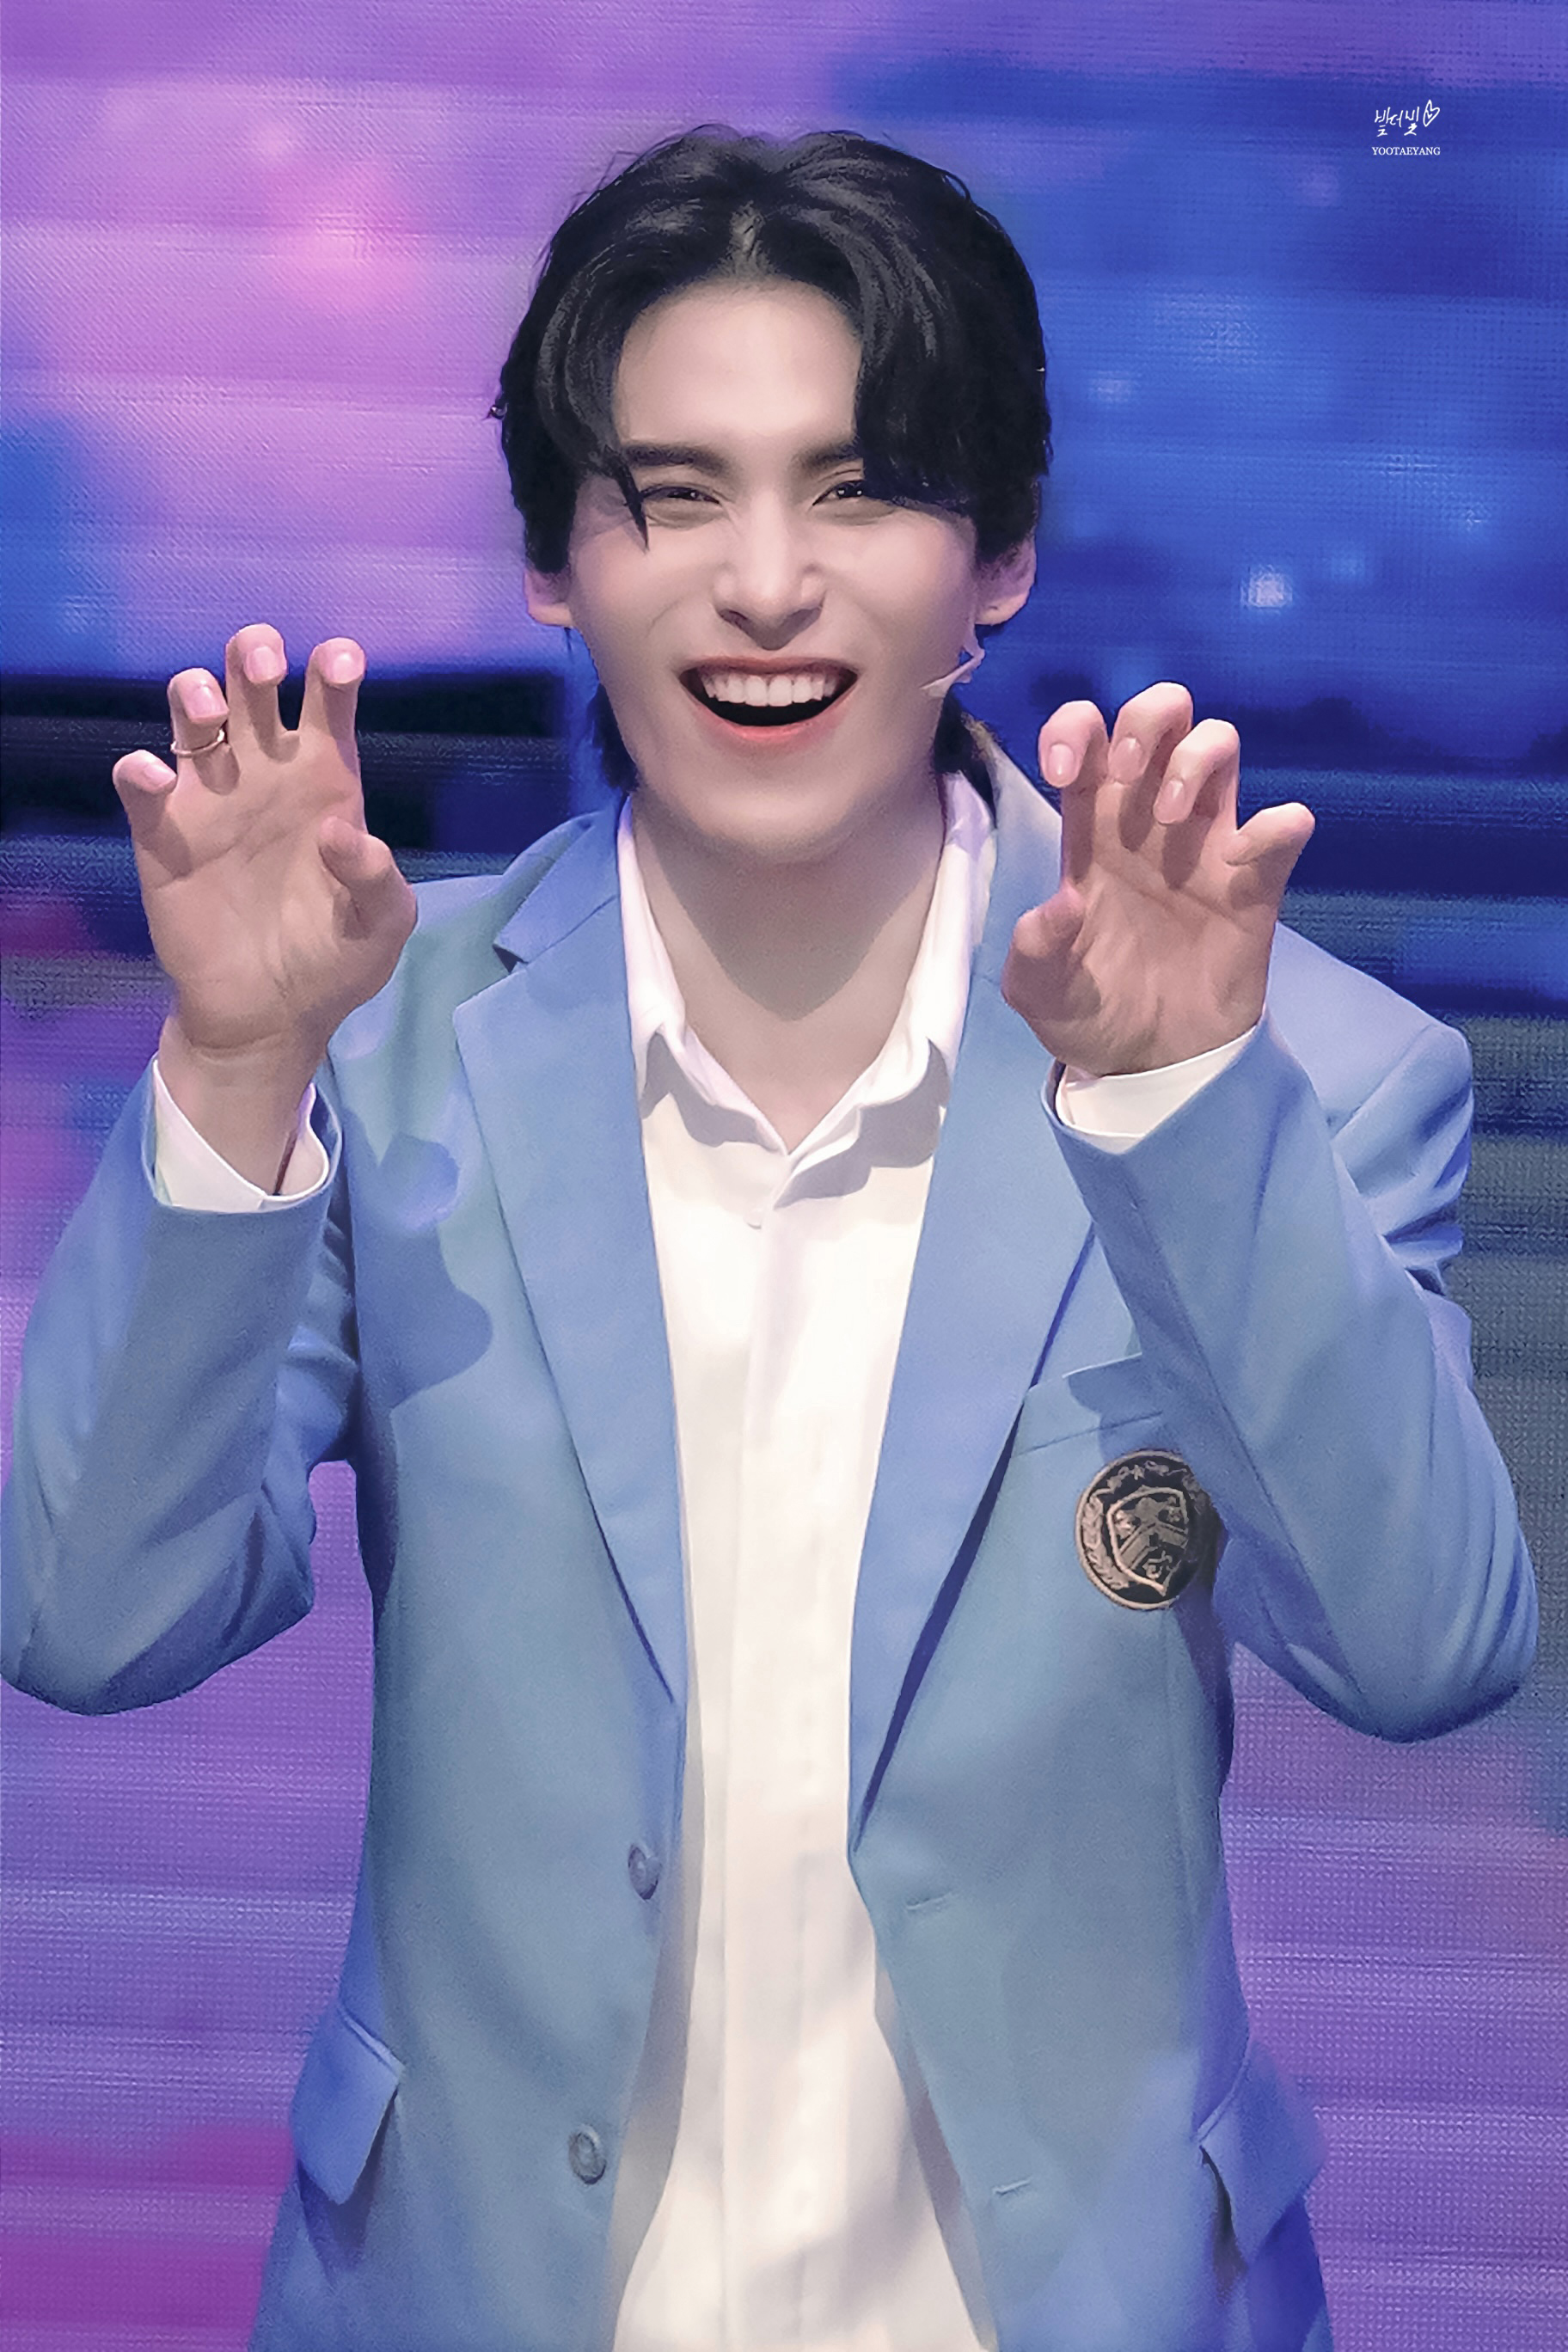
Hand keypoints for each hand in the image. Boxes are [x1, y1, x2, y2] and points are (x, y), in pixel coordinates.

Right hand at [113, 625, 415, 1183]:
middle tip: (264, 669)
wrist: (270, 1018)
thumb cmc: (335, 962)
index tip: (339, 662)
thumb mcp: (381, 927)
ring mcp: (210, 796)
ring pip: (191, 709)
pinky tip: (159, 780)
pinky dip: (140, 767)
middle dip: (253, 653)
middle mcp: (265, 772)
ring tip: (213, 716)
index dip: (333, 669)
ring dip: (196, 691)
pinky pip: (138, 779)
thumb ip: (377, 879)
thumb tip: (342, 833)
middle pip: (250, 681)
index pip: (328, 701)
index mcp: (325, 779)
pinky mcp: (162, 832)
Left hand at [1001, 684, 1313, 1076]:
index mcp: (1092, 826)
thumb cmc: (1091, 1012)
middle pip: (1162, 714)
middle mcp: (1149, 817)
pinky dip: (1275, 824)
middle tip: (1127, 772)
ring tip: (1173, 818)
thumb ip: (1034, 950)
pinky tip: (1242, 859)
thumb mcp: (1040, 993)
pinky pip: (1282, 827)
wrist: (1151, 1067)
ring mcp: (1207, 843)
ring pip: (1220, 743)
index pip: (1086, 736)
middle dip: (1146, 718)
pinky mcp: (1254, 881)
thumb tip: (1062, 904)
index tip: (1062, 770)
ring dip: (1196, 758)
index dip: (1073, 728)